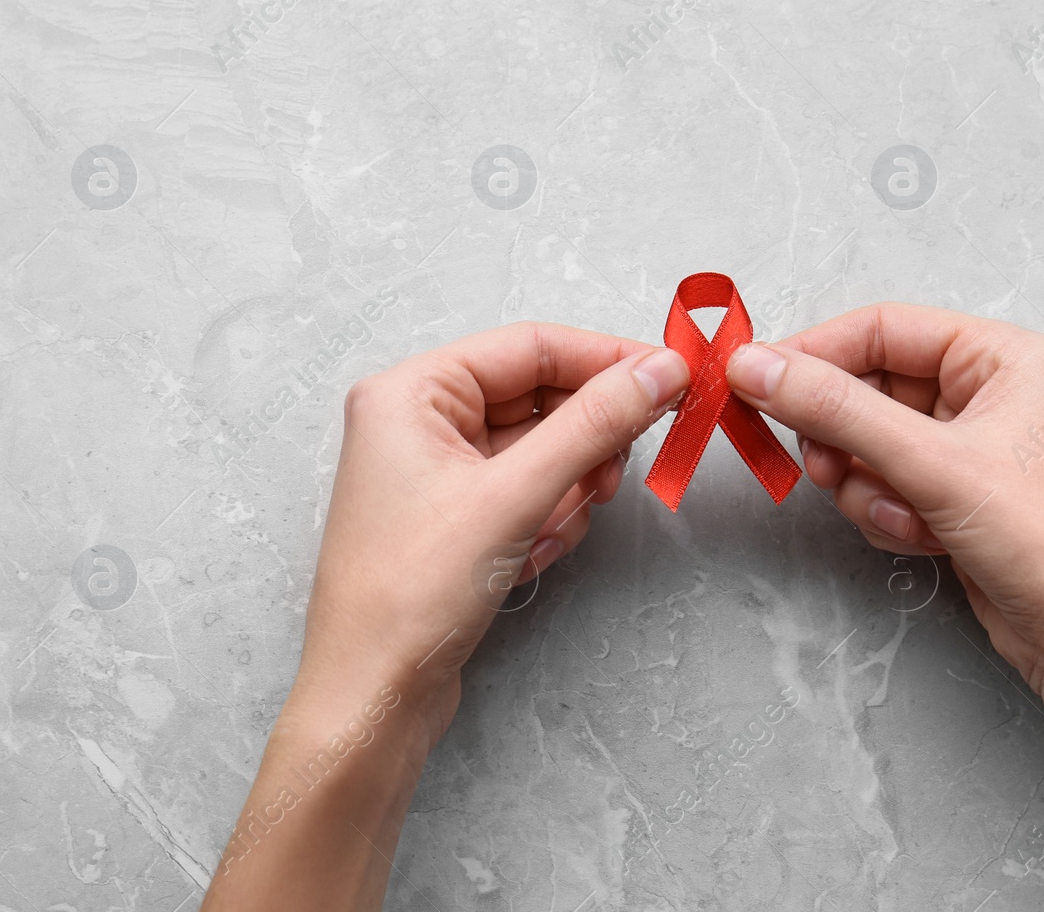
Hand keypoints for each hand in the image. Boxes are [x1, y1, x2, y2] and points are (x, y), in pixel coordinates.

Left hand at [293, 322, 689, 746]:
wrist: (373, 697)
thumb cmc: (410, 595)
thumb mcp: (515, 497)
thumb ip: (593, 424)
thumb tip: (659, 369)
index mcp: (410, 392)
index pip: (531, 346)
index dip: (607, 360)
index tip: (670, 378)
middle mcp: (417, 421)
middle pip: (539, 397)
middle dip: (584, 439)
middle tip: (618, 471)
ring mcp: (436, 471)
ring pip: (542, 449)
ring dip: (566, 488)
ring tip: (552, 529)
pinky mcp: (456, 517)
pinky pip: (528, 490)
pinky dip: (548, 518)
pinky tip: (532, 556)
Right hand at [725, 303, 1043, 708]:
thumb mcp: (931, 463)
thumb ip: (835, 409)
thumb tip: (756, 365)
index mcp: (1006, 355)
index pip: (884, 328)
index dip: (815, 354)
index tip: (754, 381)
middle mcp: (992, 391)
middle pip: (872, 388)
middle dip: (844, 437)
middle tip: (823, 468)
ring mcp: (975, 448)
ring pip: (872, 444)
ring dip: (868, 485)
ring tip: (901, 516)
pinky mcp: (960, 498)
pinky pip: (889, 485)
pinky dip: (889, 513)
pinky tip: (922, 540)